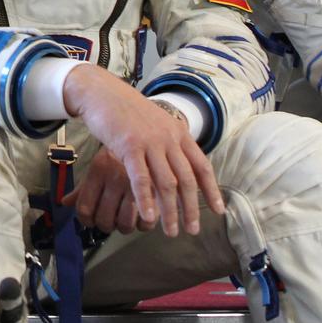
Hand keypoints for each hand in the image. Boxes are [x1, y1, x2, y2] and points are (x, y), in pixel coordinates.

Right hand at [60, 63, 223, 236]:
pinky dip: (146, 199)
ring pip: (166, 183)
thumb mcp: (156, 124)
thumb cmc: (127, 111)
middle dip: (191, 208)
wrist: (103, 92)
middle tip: (192, 229)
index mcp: (178, 133)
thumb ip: (168, 144)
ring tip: (171, 231)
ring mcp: (150, 142)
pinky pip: (141, 178)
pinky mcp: (130, 146)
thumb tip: (177, 169)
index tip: (218, 210)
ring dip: (170, 211)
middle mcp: (169, 138)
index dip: (211, 190)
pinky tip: (148, 216)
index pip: (201, 165)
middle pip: (187, 179)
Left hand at [64, 147, 153, 234]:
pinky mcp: (156, 192)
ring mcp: (136, 186)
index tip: (91, 221)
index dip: (86, 220)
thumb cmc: (120, 156)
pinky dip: (142, 225)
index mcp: (99, 170)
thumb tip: (65, 202)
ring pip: (124, 225)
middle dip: (105, 225)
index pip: (84, 208)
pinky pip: (146, 223)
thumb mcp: (99, 165)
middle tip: (109, 221)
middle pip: (104, 220)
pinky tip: (140, 216)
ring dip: (123, 227)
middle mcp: (115, 178)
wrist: (149, 134)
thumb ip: (83, 187)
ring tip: (125, 219)